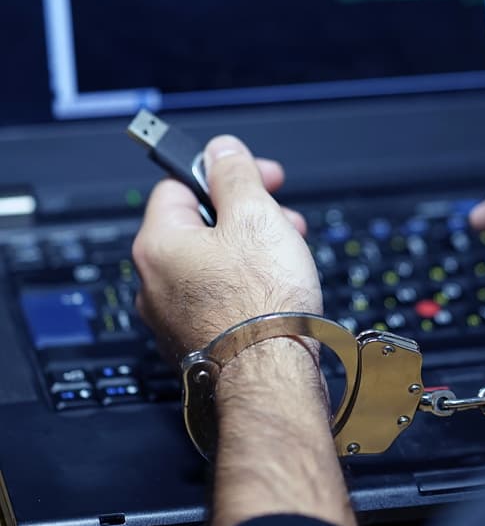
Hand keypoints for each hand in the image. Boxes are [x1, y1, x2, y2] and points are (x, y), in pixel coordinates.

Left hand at [133, 135, 354, 525]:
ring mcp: (173, 317)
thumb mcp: (256, 216)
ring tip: (289, 255)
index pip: (180, 186)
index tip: (259, 176)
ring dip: (252, 250)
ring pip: (213, 265)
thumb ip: (235, 175)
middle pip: (199, 227)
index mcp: (158, 244)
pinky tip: (278, 290)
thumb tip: (221, 149)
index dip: (225, 175)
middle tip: (283, 218)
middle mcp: (155, 282)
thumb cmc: (261, 302)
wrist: (271, 376)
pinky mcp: (198, 342)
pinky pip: (220, 299)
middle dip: (247, 216)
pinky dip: (248, 286)